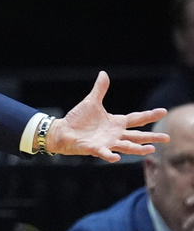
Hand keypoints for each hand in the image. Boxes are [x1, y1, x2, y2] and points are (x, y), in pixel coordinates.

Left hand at [46, 71, 168, 161]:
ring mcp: (107, 142)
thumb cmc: (78, 119)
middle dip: (152, 137)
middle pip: (137, 136)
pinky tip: (118, 157)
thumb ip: (99, 89)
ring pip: (126, 146)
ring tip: (151, 149)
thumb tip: (103, 73)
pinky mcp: (95, 149)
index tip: (164, 111)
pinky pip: (105, 153)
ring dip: (138, 149)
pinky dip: (110, 155)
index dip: (150, 115)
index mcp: (116, 122)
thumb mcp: (91, 102)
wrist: (63, 131)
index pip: (137, 119)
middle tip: (167, 138)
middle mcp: (115, 134)